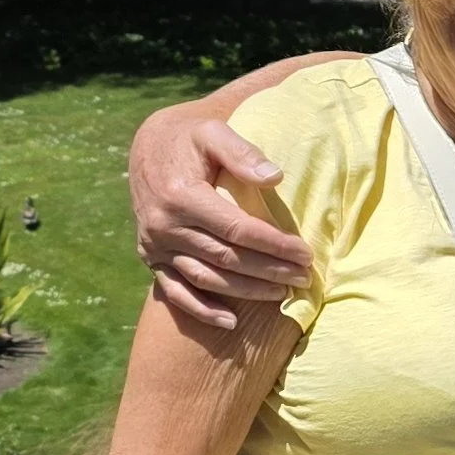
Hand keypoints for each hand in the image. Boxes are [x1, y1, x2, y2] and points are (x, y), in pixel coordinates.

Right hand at [129, 103, 311, 339]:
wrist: (149, 149)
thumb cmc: (190, 138)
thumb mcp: (213, 132)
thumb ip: (242, 153)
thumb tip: (275, 178)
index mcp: (181, 195)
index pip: (237, 229)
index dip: (274, 244)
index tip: (305, 253)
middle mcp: (164, 225)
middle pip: (227, 258)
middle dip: (269, 270)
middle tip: (304, 278)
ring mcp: (155, 246)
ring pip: (206, 278)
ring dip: (247, 292)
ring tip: (283, 294)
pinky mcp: (151, 258)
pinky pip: (175, 292)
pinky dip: (202, 310)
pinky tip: (231, 322)